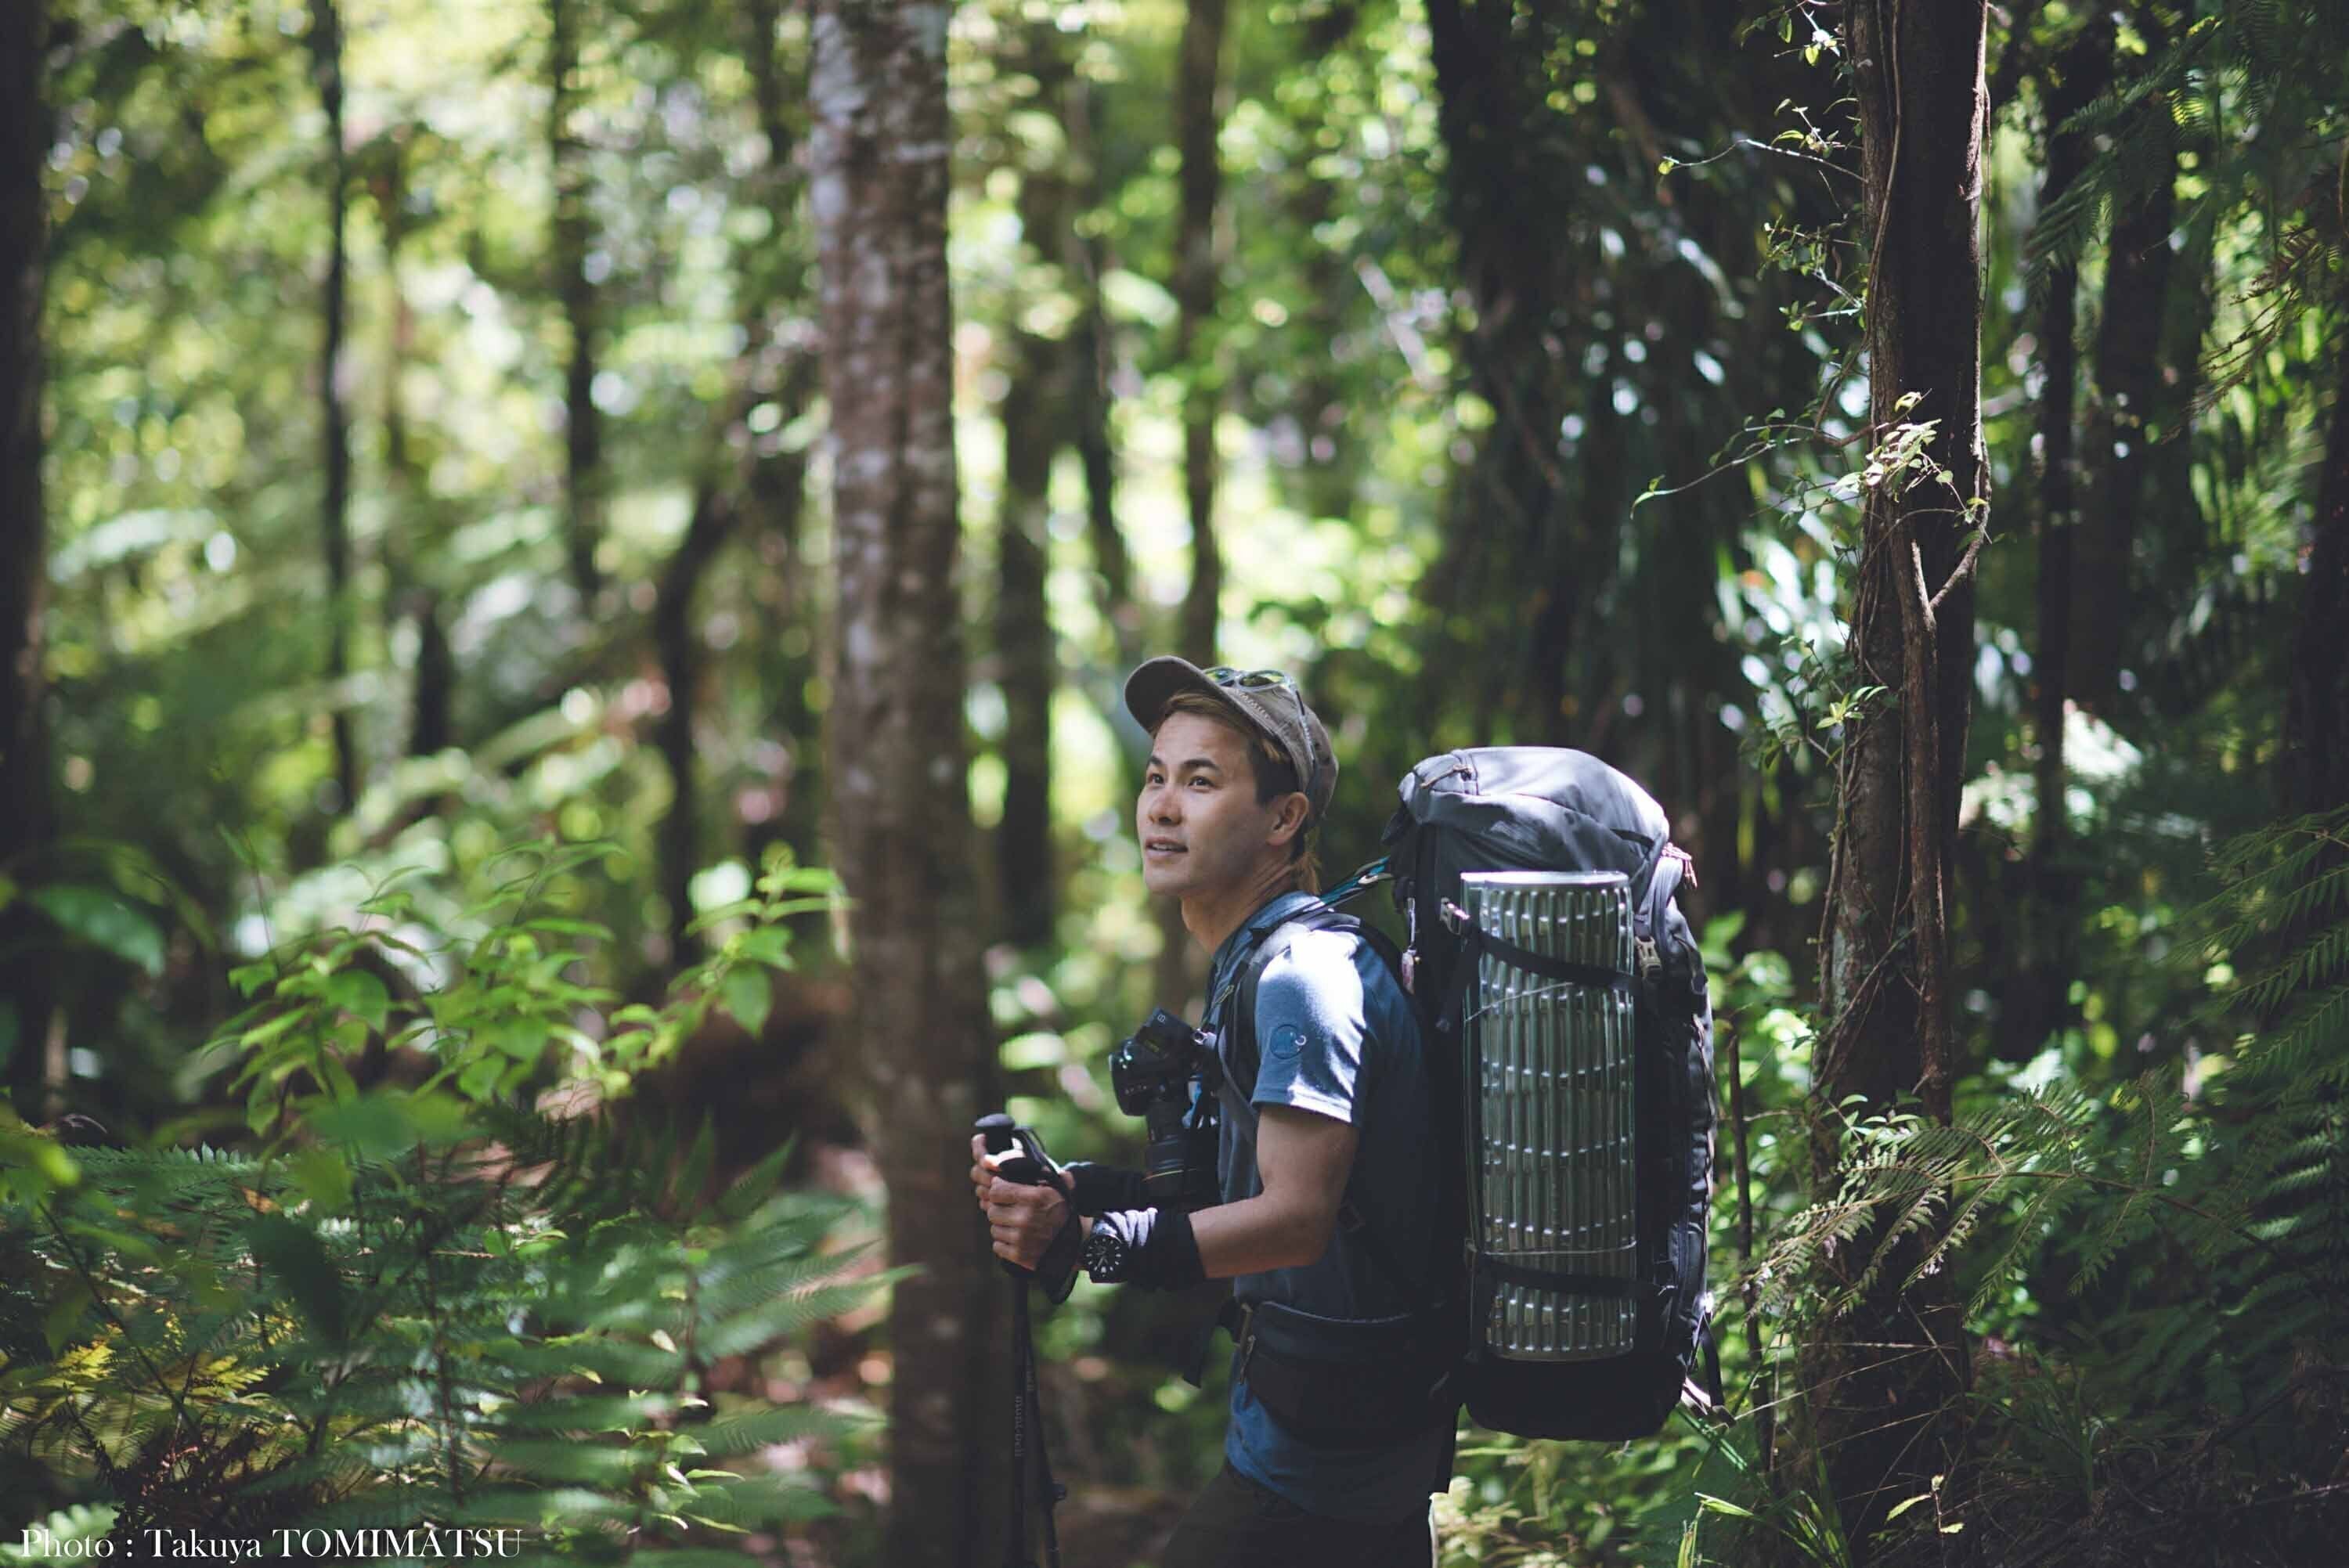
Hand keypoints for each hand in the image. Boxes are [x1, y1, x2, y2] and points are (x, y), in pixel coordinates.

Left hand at [968, 1133, 1071, 1270]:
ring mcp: (1021, 1238)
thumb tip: (1011, 1160)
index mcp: (1035, 1198)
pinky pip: (997, 1246)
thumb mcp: (1057, 1189)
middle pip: (992, 1211)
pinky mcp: (1019, 1256)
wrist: (1077, 1245)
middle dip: (1000, 1210)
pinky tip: (1018, 1240)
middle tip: (1011, 1212)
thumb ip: (1040, 1173)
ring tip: (1017, 1227)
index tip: (1003, 1192)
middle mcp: (1026, 1218)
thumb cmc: (1064, 1213)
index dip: (998, 1191)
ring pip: (994, 1229)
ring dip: (1002, 1227)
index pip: (997, 1190)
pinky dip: (1004, 1243)